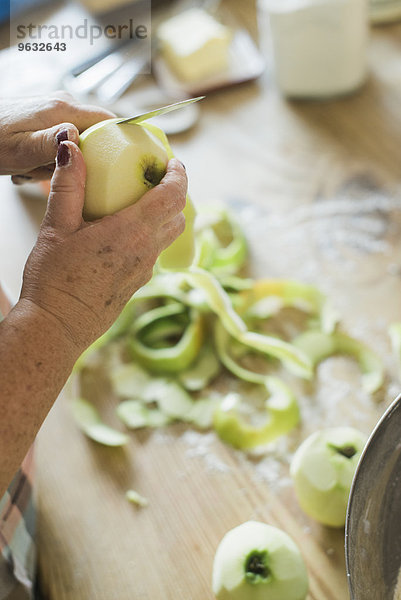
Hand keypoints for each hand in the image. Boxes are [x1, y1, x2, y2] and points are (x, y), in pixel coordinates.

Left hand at [0, 91, 113, 180]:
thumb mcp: (21, 149)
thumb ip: (50, 143)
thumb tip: (75, 136)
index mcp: (62, 109)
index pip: (109, 120)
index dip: (121, 142)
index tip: (122, 165)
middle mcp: (63, 105)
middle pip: (97, 135)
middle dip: (84, 161)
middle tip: (57, 173)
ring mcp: (55, 111)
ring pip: (79, 143)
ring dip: (62, 163)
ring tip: (34, 169)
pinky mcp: (47, 120)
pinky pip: (63, 143)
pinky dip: (50, 159)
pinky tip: (31, 165)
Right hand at [20, 140, 186, 351]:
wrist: (57, 328)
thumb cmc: (54, 281)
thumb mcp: (56, 227)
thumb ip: (68, 185)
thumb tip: (71, 145)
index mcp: (131, 232)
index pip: (173, 196)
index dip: (179, 175)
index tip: (172, 162)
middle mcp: (146, 251)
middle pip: (178, 215)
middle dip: (174, 192)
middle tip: (155, 177)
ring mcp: (144, 270)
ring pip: (168, 235)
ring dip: (164, 214)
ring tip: (140, 201)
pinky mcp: (138, 284)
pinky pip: (154, 252)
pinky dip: (151, 234)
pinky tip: (125, 232)